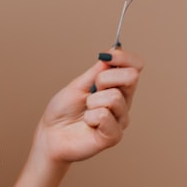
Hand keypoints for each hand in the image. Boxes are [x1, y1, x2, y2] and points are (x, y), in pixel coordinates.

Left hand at [35, 48, 143, 163]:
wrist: (51, 134)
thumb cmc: (63, 110)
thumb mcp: (78, 84)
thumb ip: (97, 71)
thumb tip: (113, 51)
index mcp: (117, 86)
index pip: (135, 65)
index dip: (124, 57)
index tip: (107, 56)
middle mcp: (124, 101)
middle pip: (131, 77)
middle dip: (104, 78)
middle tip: (90, 91)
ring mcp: (121, 119)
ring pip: (114, 97)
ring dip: (92, 101)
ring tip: (86, 111)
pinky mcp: (114, 135)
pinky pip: (104, 116)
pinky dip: (90, 118)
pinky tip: (88, 124)